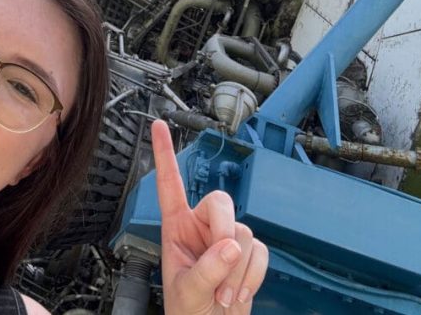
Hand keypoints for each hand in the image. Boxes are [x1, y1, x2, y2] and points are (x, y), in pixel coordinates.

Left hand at [153, 120, 267, 313]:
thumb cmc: (187, 313)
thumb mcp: (188, 292)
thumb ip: (207, 269)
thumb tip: (232, 245)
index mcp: (175, 228)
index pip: (169, 184)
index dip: (164, 154)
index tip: (158, 125)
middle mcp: (200, 227)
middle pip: (221, 202)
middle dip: (225, 232)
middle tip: (222, 263)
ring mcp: (226, 239)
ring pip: (245, 233)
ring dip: (238, 270)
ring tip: (223, 296)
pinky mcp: (248, 254)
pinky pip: (262, 252)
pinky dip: (253, 276)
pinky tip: (238, 293)